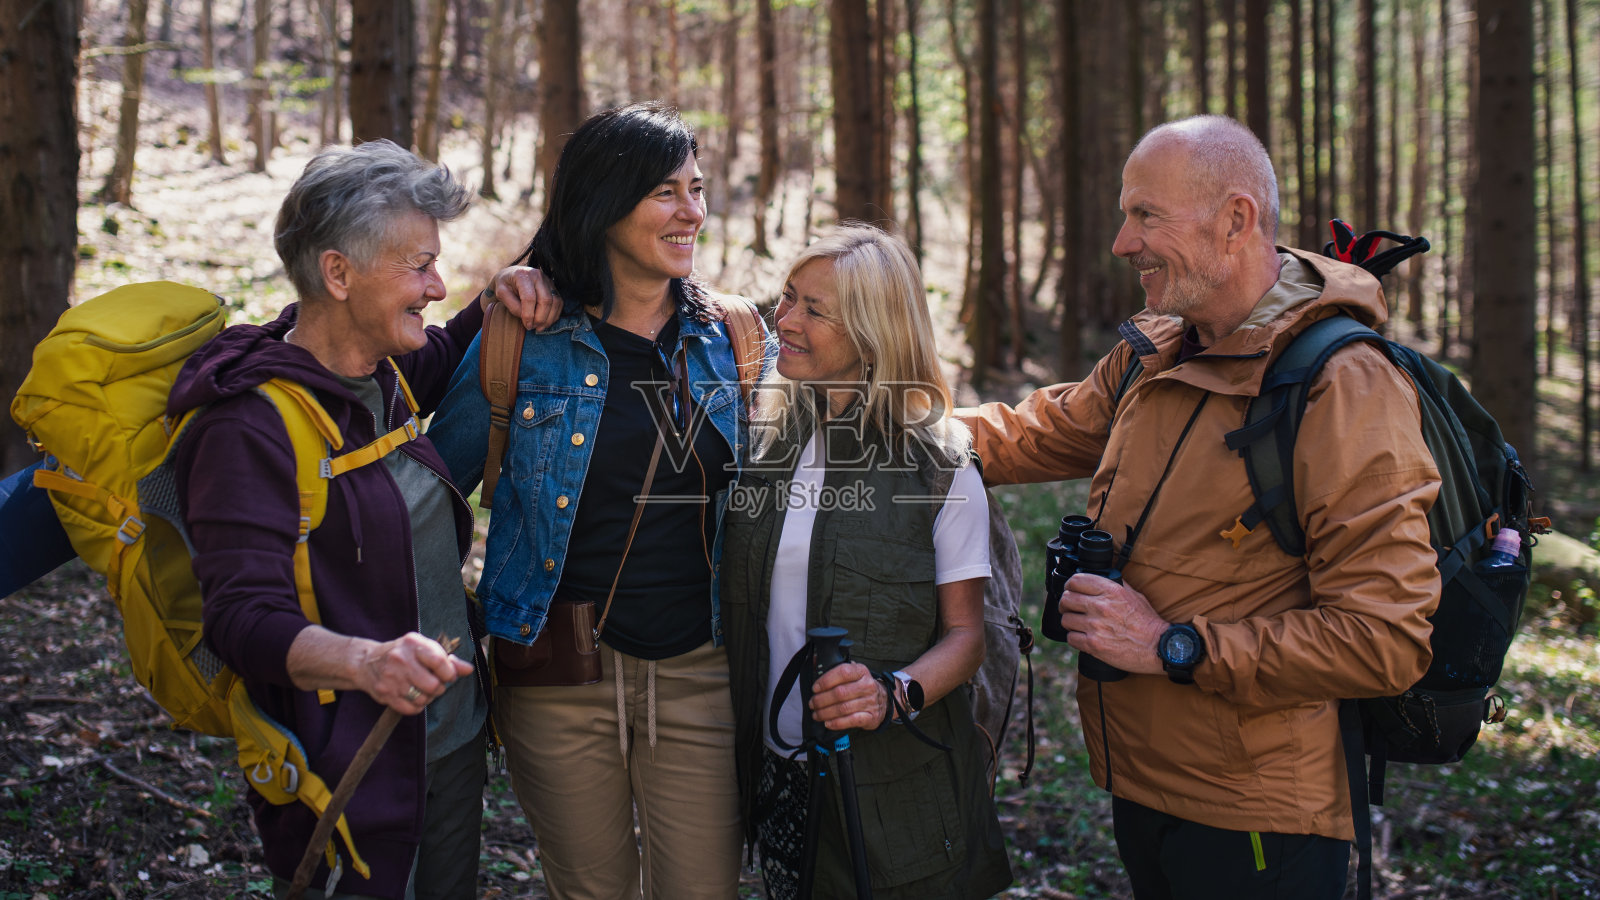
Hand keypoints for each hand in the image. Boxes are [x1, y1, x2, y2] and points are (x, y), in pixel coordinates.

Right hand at [358, 632, 472, 714]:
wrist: (366, 662)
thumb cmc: (402, 654)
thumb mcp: (422, 649)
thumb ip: (446, 659)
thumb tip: (469, 669)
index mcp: (413, 644)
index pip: (439, 662)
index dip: (449, 673)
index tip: (448, 675)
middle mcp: (401, 660)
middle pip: (433, 685)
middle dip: (439, 688)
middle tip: (434, 684)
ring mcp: (392, 678)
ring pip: (423, 699)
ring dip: (428, 698)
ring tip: (422, 689)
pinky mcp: (385, 694)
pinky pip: (411, 709)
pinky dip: (417, 706)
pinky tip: (413, 697)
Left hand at [482, 266, 562, 331]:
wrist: (510, 276)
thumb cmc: (505, 285)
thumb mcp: (501, 294)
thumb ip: (512, 305)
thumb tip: (527, 318)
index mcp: (522, 275)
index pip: (529, 298)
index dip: (529, 314)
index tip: (526, 325)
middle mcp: (537, 275)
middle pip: (546, 300)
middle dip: (541, 318)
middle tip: (533, 327)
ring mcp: (547, 280)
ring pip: (555, 302)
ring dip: (549, 318)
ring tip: (540, 327)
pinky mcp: (553, 286)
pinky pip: (559, 302)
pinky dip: (554, 315)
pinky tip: (546, 322)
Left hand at [809, 662, 888, 731]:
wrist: (884, 701)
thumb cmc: (861, 686)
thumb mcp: (852, 673)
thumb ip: (834, 668)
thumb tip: (815, 660)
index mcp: (861, 671)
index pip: (843, 672)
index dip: (826, 680)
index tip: (815, 688)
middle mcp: (867, 685)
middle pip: (840, 693)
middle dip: (821, 699)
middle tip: (812, 703)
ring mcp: (870, 702)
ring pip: (843, 708)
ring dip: (825, 712)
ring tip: (816, 714)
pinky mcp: (871, 717)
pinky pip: (851, 720)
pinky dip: (837, 723)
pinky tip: (828, 723)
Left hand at [1057, 573, 1168, 675]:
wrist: (1158, 647)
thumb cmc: (1147, 622)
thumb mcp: (1133, 595)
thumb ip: (1114, 585)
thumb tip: (1098, 579)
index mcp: (1110, 590)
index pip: (1076, 581)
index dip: (1070, 585)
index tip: (1071, 590)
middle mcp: (1100, 606)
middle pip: (1066, 599)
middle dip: (1066, 604)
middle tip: (1071, 609)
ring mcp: (1095, 626)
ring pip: (1066, 620)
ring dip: (1071, 623)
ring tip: (1079, 625)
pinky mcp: (1093, 645)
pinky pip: (1071, 638)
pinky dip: (1075, 639)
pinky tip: (1084, 638)